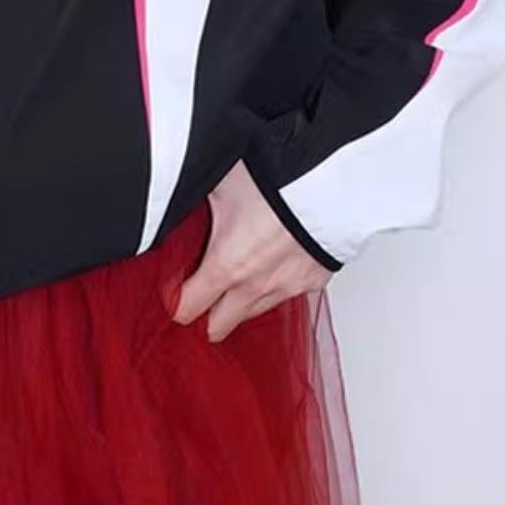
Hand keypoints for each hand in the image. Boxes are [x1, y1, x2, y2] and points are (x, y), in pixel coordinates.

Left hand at [170, 158, 334, 341]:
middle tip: (200, 299)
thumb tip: (171, 198)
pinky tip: (271, 267)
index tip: (173, 293)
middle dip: (207, 316)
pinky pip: (287, 294)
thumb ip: (193, 202)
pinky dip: (276, 286)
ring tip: (236, 279)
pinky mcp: (313, 281)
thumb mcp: (219, 181)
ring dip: (242, 301)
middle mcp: (256, 285)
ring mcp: (288, 287)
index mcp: (226, 265)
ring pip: (255, 312)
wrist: (333, 182)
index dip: (175, 303)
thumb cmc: (279, 179)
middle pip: (220, 326)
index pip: (188, 309)